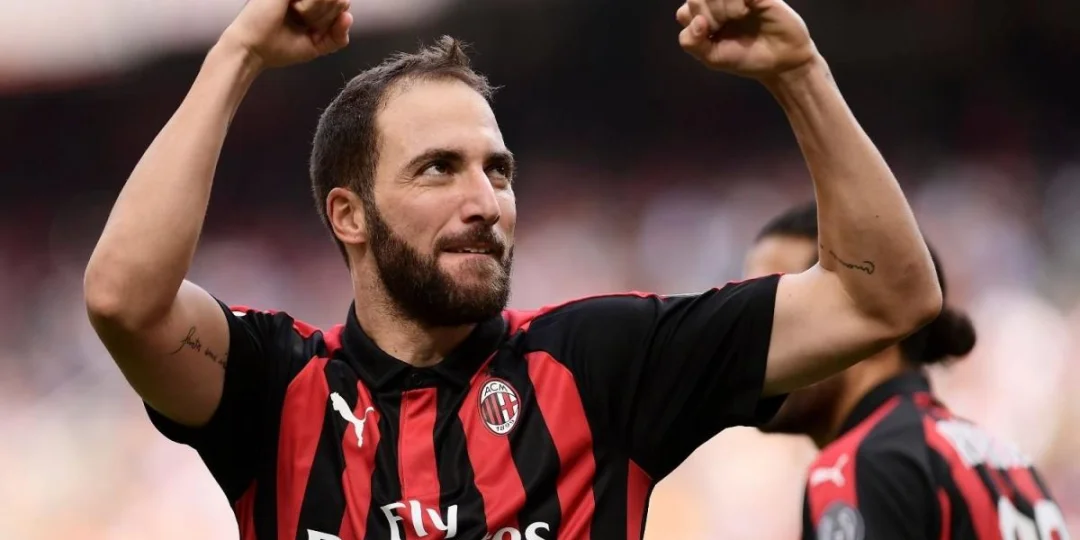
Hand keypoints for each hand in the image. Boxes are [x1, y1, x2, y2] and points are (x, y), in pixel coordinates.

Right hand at [219, 0, 352, 69]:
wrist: (253, 47)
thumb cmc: (279, 47)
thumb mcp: (316, 46)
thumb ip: (337, 37)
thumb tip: (348, 16)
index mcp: (313, 5)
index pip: (343, 6)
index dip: (336, 21)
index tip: (315, 30)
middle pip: (341, 1)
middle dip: (325, 19)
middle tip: (303, 23)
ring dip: (317, 13)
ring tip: (296, 16)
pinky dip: (310, 7)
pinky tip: (292, 8)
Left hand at [676, 0, 816, 79]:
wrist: (780, 61)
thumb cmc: (746, 58)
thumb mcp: (713, 58)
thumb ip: (692, 43)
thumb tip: (695, 21)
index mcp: (703, 18)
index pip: (684, 12)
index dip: (696, 25)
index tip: (714, 36)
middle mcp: (716, 3)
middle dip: (709, 15)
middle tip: (725, 26)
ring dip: (722, 6)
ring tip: (739, 16)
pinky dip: (735, 1)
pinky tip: (746, 9)